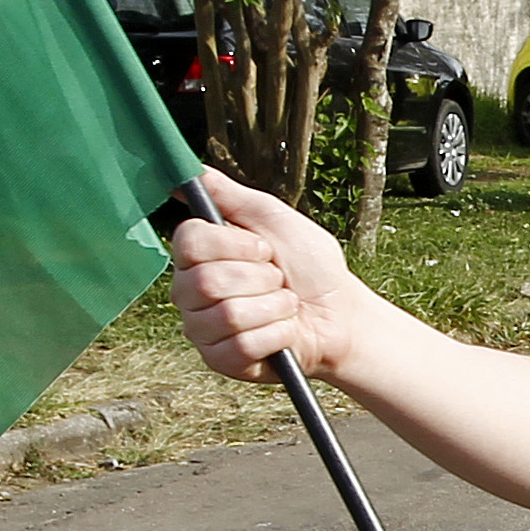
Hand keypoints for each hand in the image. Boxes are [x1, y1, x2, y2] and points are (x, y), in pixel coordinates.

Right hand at [166, 170, 359, 383]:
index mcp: (199, 256)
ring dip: (273, 306)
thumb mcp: (274, 219)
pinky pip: (243, 344)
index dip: (233, 244)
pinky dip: (278, 333)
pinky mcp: (222, 360)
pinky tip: (285, 330)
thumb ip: (230, 195)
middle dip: (261, 277)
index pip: (188, 241)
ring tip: (285, 305)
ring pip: (228, 314)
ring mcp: (204, 329)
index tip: (264, 248)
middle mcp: (190, 292)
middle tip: (278, 279)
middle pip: (206, 280)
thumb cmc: (309, 267)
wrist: (341, 314)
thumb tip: (192, 170)